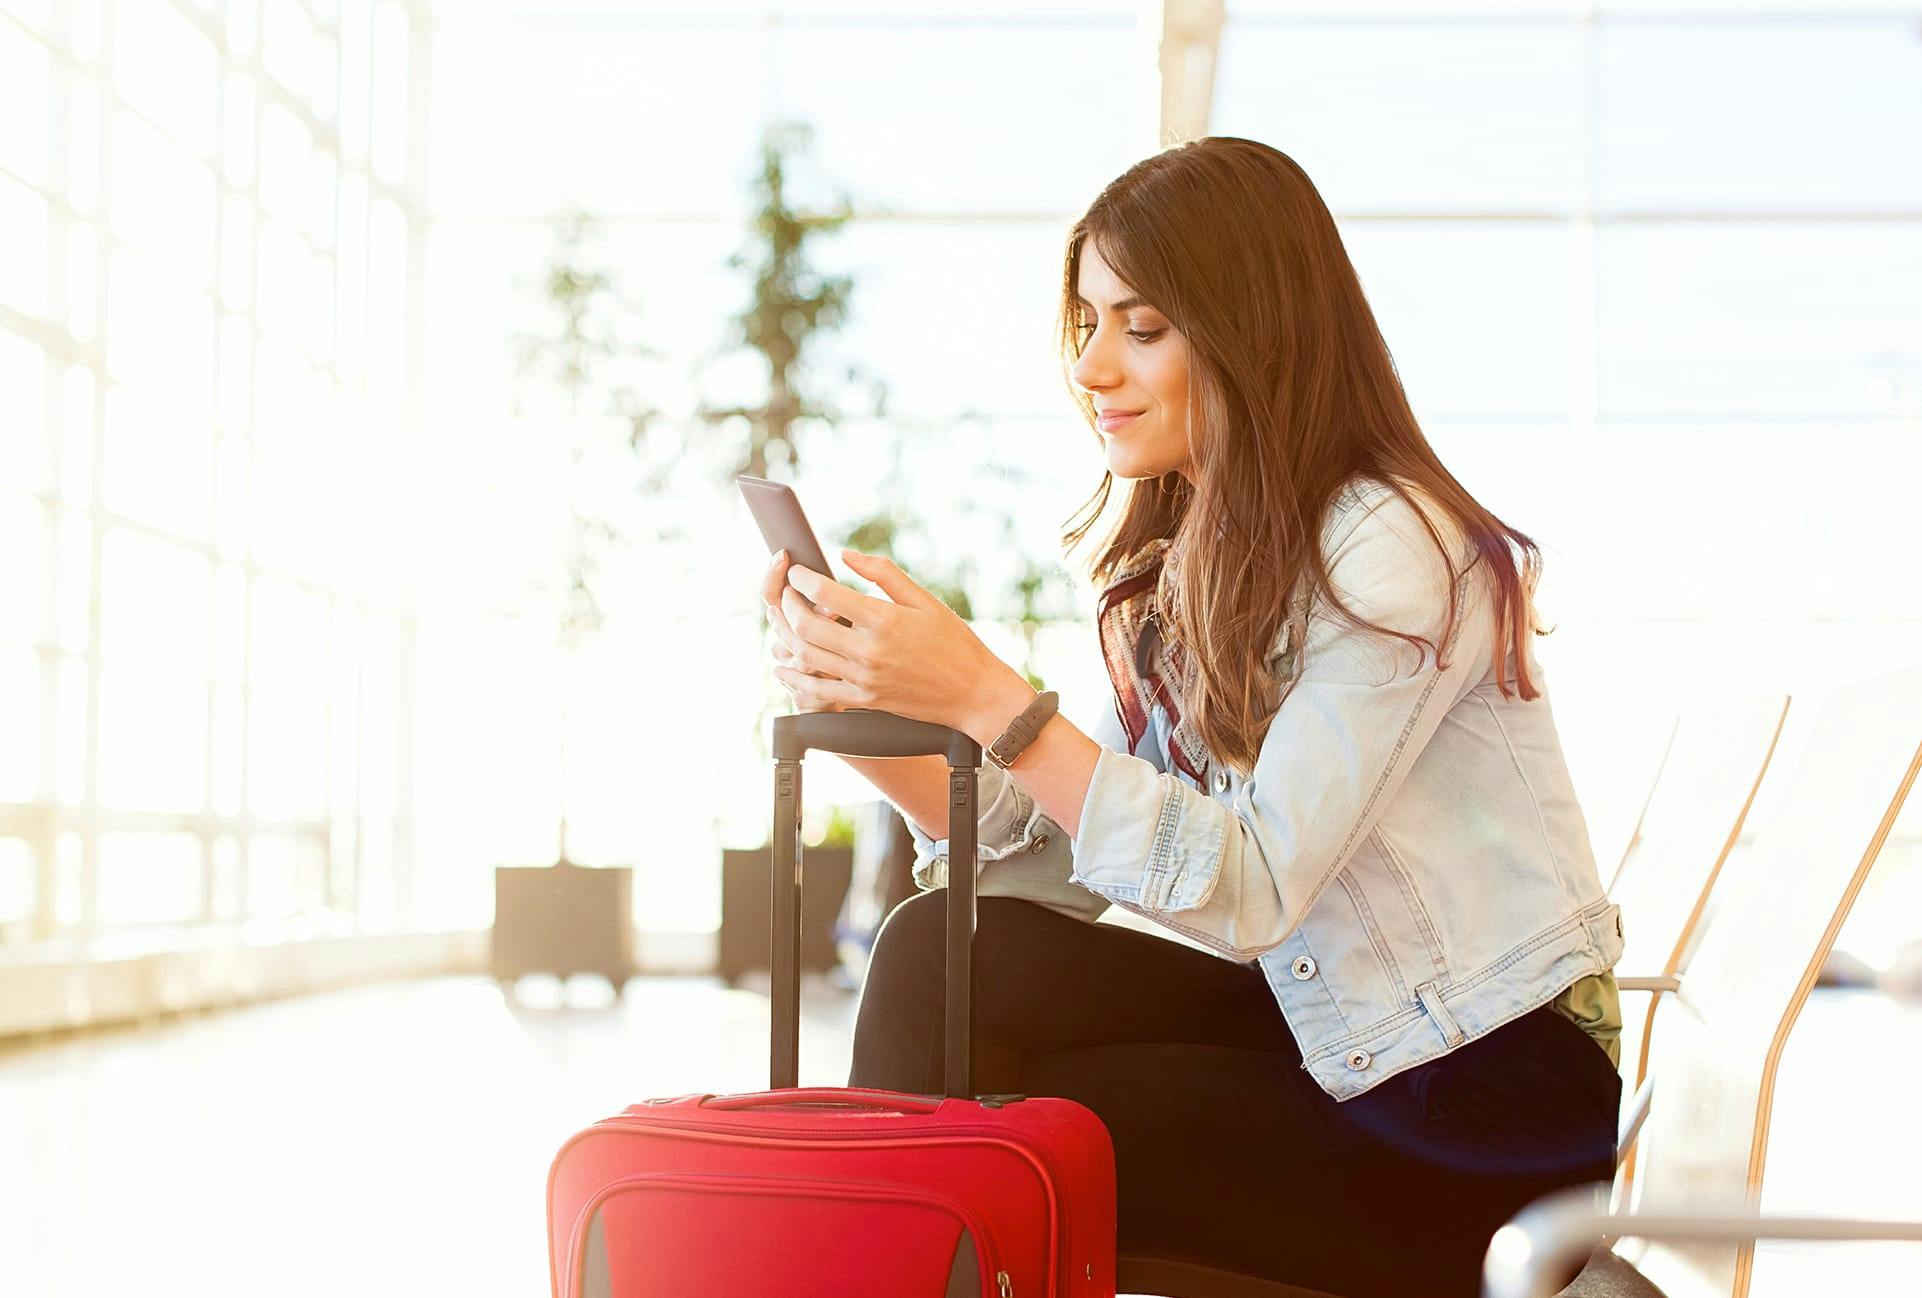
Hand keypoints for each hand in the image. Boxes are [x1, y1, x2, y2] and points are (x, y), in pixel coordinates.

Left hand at [776, 548, 1031, 741]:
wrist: (972, 693)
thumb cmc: (954, 642)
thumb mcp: (924, 600)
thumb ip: (883, 573)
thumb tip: (846, 554)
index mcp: (885, 620)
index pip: (826, 594)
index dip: (803, 579)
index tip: (797, 571)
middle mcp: (870, 651)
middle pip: (807, 626)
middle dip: (788, 605)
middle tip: (787, 592)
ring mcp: (864, 679)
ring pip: (807, 656)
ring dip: (787, 636)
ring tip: (784, 620)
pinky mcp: (864, 700)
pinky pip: (818, 690)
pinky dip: (795, 676)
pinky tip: (785, 665)